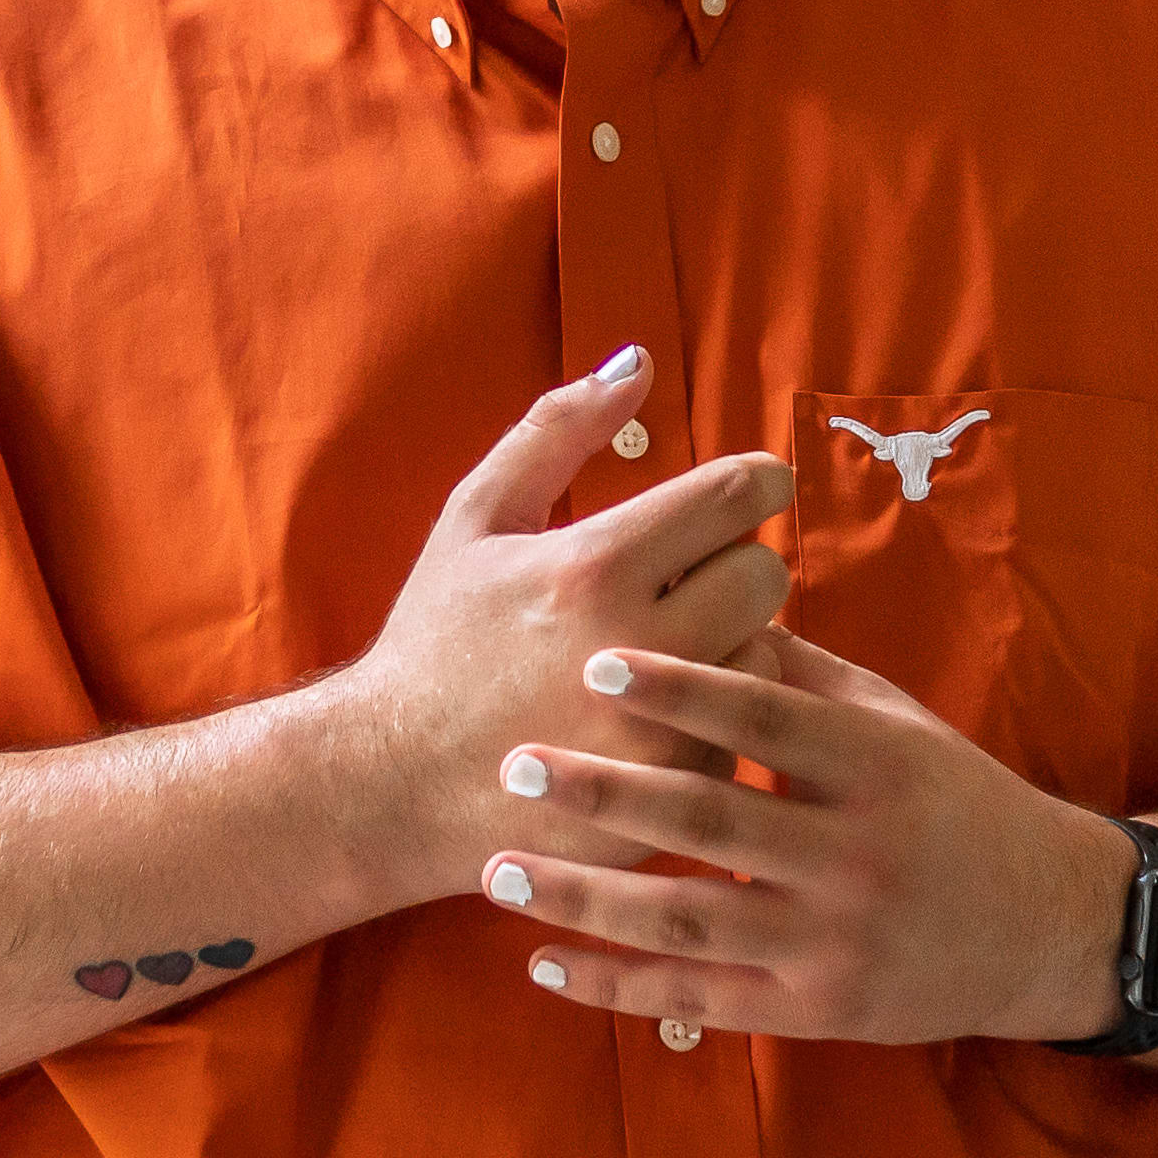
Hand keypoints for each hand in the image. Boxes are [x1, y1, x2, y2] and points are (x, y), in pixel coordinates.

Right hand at [346, 349, 793, 907]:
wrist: (390, 784)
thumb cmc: (434, 640)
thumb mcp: (476, 518)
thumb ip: (557, 429)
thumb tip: (635, 360)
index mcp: (593, 564)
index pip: (738, 493)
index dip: (752, 483)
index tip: (740, 494)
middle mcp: (637, 645)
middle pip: (768, 571)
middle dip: (739, 563)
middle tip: (695, 576)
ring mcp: (658, 731)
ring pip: (766, 653)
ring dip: (733, 643)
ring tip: (675, 649)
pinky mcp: (670, 797)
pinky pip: (738, 735)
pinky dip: (713, 720)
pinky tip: (657, 716)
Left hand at [479, 627, 1142, 1044]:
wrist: (1045, 926)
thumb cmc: (952, 800)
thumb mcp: (895, 723)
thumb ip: (800, 676)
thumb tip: (704, 599)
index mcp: (877, 768)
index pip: (763, 720)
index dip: (679, 688)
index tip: (597, 661)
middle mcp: (855, 858)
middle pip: (709, 821)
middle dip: (603, 793)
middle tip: (518, 763)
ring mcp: (833, 944)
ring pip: (687, 920)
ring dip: (583, 897)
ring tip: (499, 869)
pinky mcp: (816, 1012)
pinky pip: (699, 998)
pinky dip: (617, 985)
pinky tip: (542, 964)